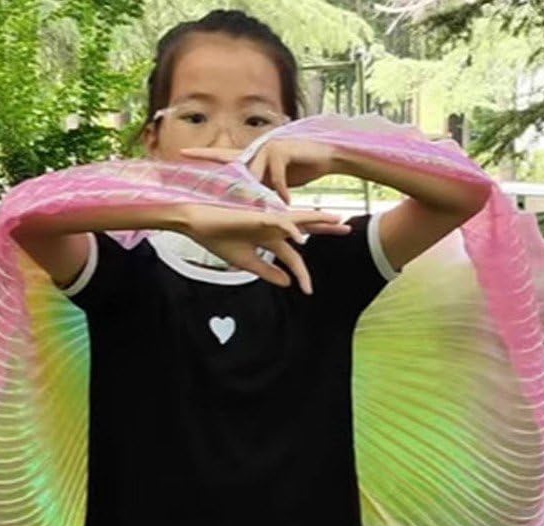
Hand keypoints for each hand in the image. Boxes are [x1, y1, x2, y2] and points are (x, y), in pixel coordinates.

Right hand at [178, 203, 349, 293]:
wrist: (195, 223)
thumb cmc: (217, 238)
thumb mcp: (245, 261)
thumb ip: (267, 271)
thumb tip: (287, 283)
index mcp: (269, 237)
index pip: (293, 257)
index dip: (302, 274)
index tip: (308, 292)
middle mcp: (271, 225)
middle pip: (304, 226)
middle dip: (325, 227)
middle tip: (348, 228)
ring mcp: (265, 218)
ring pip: (297, 218)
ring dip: (317, 219)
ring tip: (337, 219)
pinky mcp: (255, 215)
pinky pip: (277, 221)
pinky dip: (289, 228)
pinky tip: (300, 237)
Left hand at [179, 138, 337, 205]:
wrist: (326, 156)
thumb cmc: (301, 167)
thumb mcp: (275, 182)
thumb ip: (260, 189)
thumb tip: (248, 205)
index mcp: (251, 156)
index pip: (222, 155)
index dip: (202, 154)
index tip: (182, 152)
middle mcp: (256, 149)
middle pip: (237, 171)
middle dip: (231, 187)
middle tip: (221, 199)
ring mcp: (268, 147)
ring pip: (255, 176)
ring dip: (260, 195)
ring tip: (262, 209)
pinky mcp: (282, 150)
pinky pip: (276, 176)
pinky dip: (280, 191)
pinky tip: (285, 202)